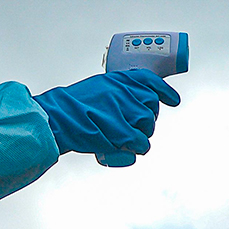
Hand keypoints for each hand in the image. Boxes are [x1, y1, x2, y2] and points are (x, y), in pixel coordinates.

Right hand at [33, 69, 180, 163]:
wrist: (55, 118)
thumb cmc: (70, 108)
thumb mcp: (96, 90)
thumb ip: (115, 94)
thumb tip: (130, 105)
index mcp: (117, 79)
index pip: (149, 80)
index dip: (165, 91)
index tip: (173, 100)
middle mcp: (124, 91)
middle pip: (151, 105)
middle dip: (147, 119)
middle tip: (135, 127)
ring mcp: (123, 110)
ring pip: (148, 124)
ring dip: (142, 134)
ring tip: (128, 139)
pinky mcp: (121, 130)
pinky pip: (141, 141)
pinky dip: (139, 147)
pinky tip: (131, 149)